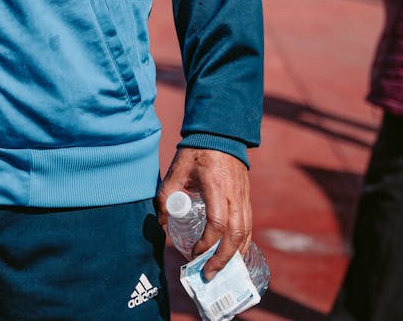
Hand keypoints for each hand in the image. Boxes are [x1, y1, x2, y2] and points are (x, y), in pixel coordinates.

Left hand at [157, 147, 251, 277]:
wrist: (221, 133)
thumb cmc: (197, 151)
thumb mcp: (177, 169)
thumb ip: (166, 194)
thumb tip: (160, 221)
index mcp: (215, 187)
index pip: (217, 223)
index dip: (206, 243)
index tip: (193, 253)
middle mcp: (233, 195)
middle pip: (235, 235)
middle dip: (223, 259)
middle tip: (208, 274)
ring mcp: (243, 197)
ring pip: (245, 233)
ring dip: (234, 255)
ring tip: (220, 270)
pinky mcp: (246, 199)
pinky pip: (248, 226)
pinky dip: (242, 244)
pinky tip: (233, 254)